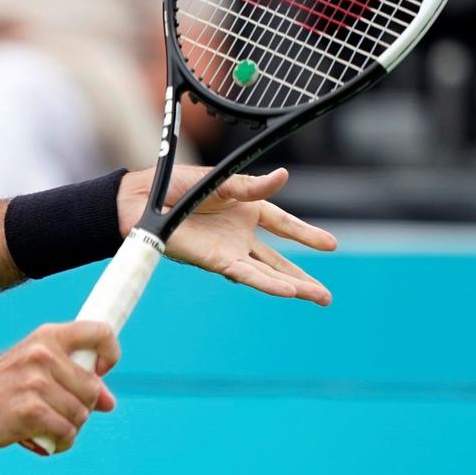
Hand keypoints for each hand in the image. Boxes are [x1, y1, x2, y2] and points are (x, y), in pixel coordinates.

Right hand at [0, 321, 119, 454]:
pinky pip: (66, 432)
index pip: (99, 331)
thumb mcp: (36, 368)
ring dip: (69, 427)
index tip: (100, 370)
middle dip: (81, 406)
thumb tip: (109, 402)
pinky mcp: (30, 411)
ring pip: (81, 414)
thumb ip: (73, 378)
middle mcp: (42, 354)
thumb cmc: (3, 386)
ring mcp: (36, 382)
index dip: (110, 352)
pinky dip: (60, 441)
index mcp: (47, 336)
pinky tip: (44, 438)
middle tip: (56, 409)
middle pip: (92, 389)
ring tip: (47, 424)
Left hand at [117, 166, 336, 304]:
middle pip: (278, 260)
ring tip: (319, 297)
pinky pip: (246, 274)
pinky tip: (287, 292)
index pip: (283, 223)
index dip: (305, 234)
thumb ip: (251, 186)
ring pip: (268, 273)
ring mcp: (229, 249)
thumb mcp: (220, 180)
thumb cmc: (176, 185)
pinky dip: (266, 283)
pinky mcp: (214, 260)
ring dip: (293, 286)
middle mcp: (239, 233)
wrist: (145, 200)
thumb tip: (284, 176)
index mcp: (244, 208)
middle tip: (326, 295)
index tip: (330, 245)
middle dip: (303, 276)